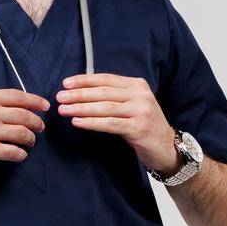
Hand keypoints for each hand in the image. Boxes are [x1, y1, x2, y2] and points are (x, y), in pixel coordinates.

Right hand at [0, 88, 49, 172]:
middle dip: (37, 123)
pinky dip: (20, 154)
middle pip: (25, 116)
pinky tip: (19, 155)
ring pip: (23, 134)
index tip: (44, 106)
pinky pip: (14, 152)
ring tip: (30, 142)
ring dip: (30, 140)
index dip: (35, 101)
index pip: (18, 96)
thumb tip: (1, 109)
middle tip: (40, 128)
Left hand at [55, 74, 176, 172]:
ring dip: (81, 108)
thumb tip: (84, 92)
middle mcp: (140, 95)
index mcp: (138, 85)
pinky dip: (91, 122)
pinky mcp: (138, 128)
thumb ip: (115, 96)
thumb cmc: (144, 125)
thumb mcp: (133, 104)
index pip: (107, 79)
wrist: (166, 146)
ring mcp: (141, 111)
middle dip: (79, 94)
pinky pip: (110, 124)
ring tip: (64, 110)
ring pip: (105, 108)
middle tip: (60, 97)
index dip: (85, 80)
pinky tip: (77, 122)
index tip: (66, 83)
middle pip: (103, 92)